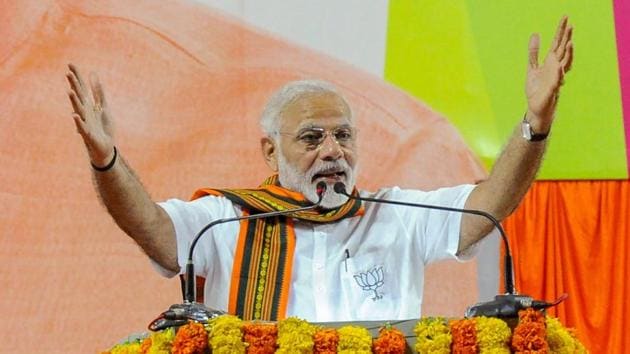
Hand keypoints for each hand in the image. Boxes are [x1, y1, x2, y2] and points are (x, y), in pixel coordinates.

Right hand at [66, 64, 114, 166]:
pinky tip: (74, 115)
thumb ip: (99, 93)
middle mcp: (84, 112)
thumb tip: (94, 76)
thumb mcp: (103, 108)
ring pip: (78, 110)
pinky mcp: (88, 134)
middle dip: (74, 85)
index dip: (77, 77)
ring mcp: (85, 122)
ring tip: (70, 91)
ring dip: (74, 101)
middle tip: (69, 73)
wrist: (106, 148)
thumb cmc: (103, 128)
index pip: (81, 88)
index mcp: (88, 105)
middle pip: (78, 96)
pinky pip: (81, 127)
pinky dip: (78, 122)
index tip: (70, 64)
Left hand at [525, 16, 572, 132]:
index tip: (565, 18)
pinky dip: (558, 74)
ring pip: (565, 64)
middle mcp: (556, 69)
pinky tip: (559, 67)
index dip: (561, 31)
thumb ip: (533, 52)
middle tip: (570, 24)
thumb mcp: (532, 68)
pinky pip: (556, 81)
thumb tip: (535, 34)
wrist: (537, 108)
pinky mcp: (552, 90)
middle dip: (566, 38)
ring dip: (568, 54)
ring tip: (570, 42)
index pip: (557, 44)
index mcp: (551, 63)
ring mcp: (555, 79)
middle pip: (563, 50)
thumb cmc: (537, 89)